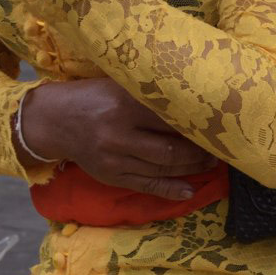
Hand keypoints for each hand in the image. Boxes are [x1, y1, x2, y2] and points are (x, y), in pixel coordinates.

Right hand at [20, 78, 217, 199]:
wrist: (54, 120)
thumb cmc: (93, 97)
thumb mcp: (118, 85)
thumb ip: (149, 92)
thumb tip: (191, 95)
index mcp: (123, 104)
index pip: (169, 116)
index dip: (195, 122)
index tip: (217, 121)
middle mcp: (119, 134)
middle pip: (169, 147)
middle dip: (199, 150)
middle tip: (221, 146)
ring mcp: (115, 159)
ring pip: (162, 167)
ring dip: (191, 167)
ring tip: (212, 162)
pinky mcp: (111, 176)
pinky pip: (147, 185)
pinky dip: (171, 189)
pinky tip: (190, 190)